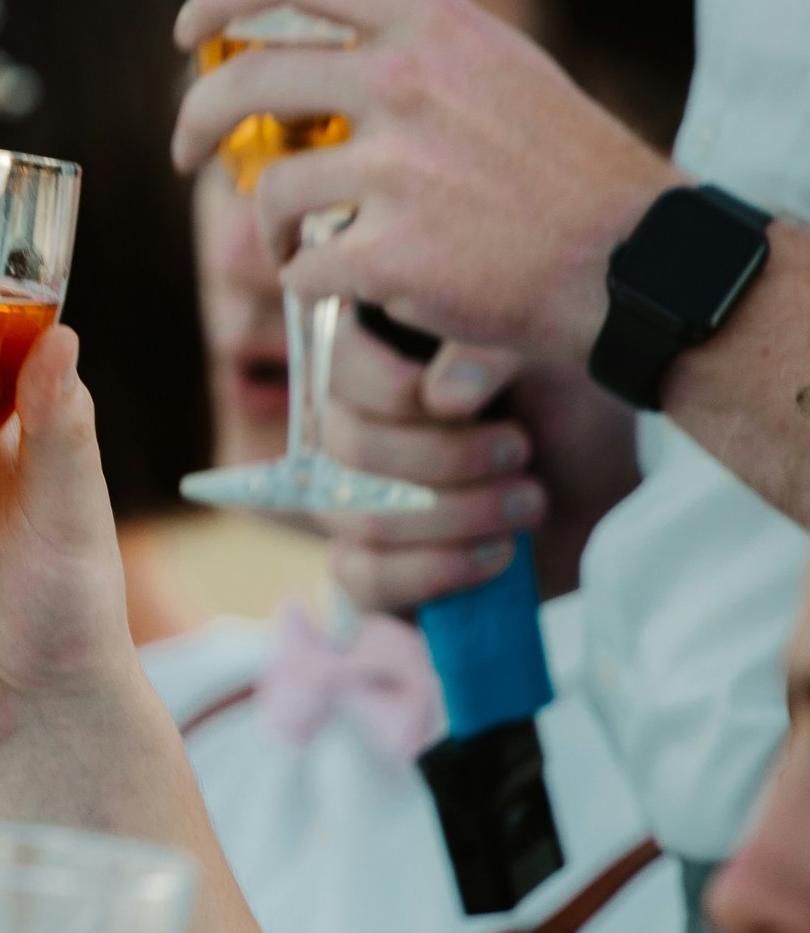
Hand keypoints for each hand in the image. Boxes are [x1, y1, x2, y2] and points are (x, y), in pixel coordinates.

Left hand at [172, 0, 669, 370]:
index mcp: (432, 22)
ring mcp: (399, 170)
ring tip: (292, 244)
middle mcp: (407, 81)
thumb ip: (413, 44)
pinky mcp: (394, 256)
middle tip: (186, 151)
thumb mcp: (499, 65)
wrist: (632, 264)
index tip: (190, 30)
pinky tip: (344, 286)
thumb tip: (311, 38)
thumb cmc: (564, 167)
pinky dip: (310, 283)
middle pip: (247, 83)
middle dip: (195, 121)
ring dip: (267, 227)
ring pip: (271, 191)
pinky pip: (304, 270)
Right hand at [313, 315, 547, 613]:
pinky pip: (367, 580)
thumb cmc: (563, 407)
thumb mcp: (543, 358)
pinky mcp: (374, 569)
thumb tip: (442, 396)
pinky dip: (440, 571)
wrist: (597, 490)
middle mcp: (345, 426)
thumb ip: (490, 352)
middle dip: (449, 457)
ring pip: (366, 517)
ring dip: (461, 514)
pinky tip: (496, 555)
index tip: (466, 404)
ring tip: (530, 502)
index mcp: (373, 357)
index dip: (393, 389)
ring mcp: (350, 503)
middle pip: (352, 445)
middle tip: (519, 450)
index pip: (335, 362)